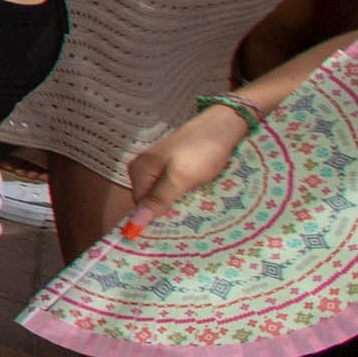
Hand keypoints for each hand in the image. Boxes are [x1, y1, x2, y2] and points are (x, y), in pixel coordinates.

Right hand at [124, 100, 251, 222]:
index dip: (155, 219)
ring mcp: (157, 165)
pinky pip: (171, 186)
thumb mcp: (181, 179)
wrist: (224, 126)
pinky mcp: (172, 163)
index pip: (140, 207)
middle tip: (189, 219)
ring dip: (177, 203)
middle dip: (167, 211)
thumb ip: (158, 199)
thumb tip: (134, 223)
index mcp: (139, 171)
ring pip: (162, 194)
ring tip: (194, 208)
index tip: (176, 230)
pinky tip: (196, 196)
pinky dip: (183, 193)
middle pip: (149, 201)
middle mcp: (143, 168)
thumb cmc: (203, 151)